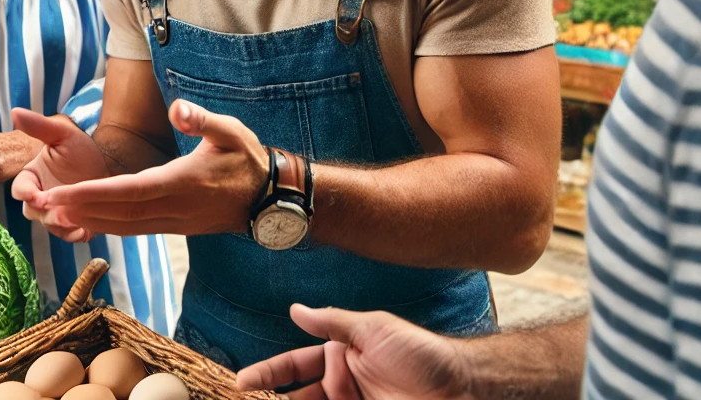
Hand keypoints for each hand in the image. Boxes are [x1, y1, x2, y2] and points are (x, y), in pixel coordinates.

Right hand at [10, 109, 110, 243]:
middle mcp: (40, 196)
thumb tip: (14, 112)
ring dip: (59, 224)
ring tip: (73, 222)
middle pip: (31, 211)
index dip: (26, 193)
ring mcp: (55, 211)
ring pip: (49, 224)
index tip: (36, 194)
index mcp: (32, 177)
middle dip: (42, 212)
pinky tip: (85, 232)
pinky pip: (68, 234)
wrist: (110, 161)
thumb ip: (38, 126)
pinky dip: (74, 234)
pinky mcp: (72, 222)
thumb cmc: (82, 147)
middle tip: (57, 210)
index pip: (20, 189)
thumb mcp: (62, 134)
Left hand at [38, 99, 266, 236]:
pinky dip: (107, 226)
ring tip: (56, 214)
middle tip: (43, 205)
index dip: (93, 193)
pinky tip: (88, 221)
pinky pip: (133, 230)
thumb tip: (176, 108)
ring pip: (123, 226)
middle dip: (79, 208)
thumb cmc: (247, 159)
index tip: (62, 192)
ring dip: (88, 219)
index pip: (129, 190)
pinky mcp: (173, 227)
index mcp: (182, 181)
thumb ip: (201, 119)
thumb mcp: (230, 130)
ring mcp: (172, 222)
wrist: (268, 199)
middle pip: (117, 212)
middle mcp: (173, 207)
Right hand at [236, 305, 471, 399]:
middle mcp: (342, 386)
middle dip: (273, 399)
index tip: (241, 382)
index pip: (295, 366)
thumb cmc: (418, 352)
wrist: (459, 388)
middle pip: (298, 398)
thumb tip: (294, 310)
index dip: (269, 373)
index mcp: (341, 356)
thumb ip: (331, 323)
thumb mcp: (373, 328)